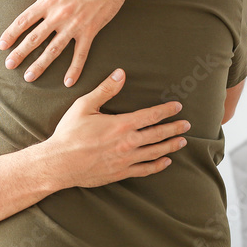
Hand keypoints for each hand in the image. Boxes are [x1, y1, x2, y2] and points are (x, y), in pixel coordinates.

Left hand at [0, 0, 137, 85]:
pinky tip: (68, 81)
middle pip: (35, 38)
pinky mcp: (91, 31)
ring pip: (54, 50)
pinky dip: (75, 69)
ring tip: (30, 77)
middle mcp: (59, 15)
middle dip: (20, 53)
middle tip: (9, 65)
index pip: (24, 20)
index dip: (11, 33)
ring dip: (41, 65)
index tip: (2, 45)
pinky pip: (81, 54)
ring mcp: (75, 25)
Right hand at [43, 68, 188, 188]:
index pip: (151, 115)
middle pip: (158, 134)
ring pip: (155, 152)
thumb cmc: (69, 133)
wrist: (59, 163)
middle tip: (187, 125)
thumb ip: (105, 89)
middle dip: (174, 128)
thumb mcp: (84, 106)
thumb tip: (120, 74)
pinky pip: (144, 170)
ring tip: (182, 142)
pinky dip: (157, 166)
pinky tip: (165, 162)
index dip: (166, 110)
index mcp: (121, 124)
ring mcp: (125, 160)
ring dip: (170, 146)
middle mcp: (127, 143)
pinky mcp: (120, 173)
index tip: (177, 107)